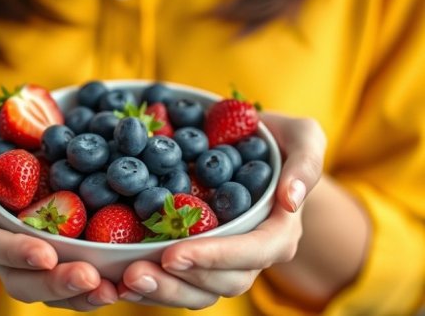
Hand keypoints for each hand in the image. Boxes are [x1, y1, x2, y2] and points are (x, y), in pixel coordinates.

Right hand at [0, 105, 117, 309]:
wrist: (1, 145)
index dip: (14, 252)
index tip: (46, 255)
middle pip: (19, 279)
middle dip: (54, 283)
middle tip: (91, 279)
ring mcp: (23, 255)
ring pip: (45, 289)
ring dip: (77, 295)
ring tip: (111, 290)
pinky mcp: (50, 253)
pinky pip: (66, 277)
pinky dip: (91, 286)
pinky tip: (119, 284)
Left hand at [117, 113, 325, 308]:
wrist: (253, 152)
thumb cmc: (280, 142)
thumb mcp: (303, 137)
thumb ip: (306, 162)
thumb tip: (291, 200)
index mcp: (280, 231)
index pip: (253, 253)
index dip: (216, 257)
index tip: (174, 254)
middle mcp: (255, 255)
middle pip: (223, 282)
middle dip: (179, 281)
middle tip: (135, 274)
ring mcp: (227, 262)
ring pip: (200, 291)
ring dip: (162, 290)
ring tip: (126, 281)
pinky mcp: (203, 260)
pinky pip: (182, 282)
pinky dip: (155, 285)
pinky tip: (122, 280)